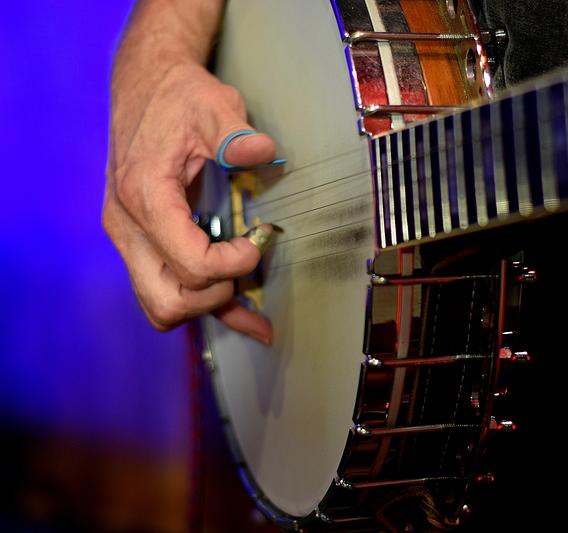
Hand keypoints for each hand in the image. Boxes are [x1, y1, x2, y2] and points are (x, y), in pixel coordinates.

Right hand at [103, 62, 274, 344]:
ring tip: (247, 292)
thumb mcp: (212, 106)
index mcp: (144, 196)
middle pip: (167, 300)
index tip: (257, 240)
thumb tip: (263, 151)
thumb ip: (235, 133)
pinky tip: (245, 318)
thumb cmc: (178, 98)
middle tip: (244, 264)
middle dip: (214, 295)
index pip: (188, 262)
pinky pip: (164, 291)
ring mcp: (130, 238)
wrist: (145, 87)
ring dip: (206, 306)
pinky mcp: (140, 242)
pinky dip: (203, 307)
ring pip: (160, 305)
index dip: (232, 264)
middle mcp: (127, 226)